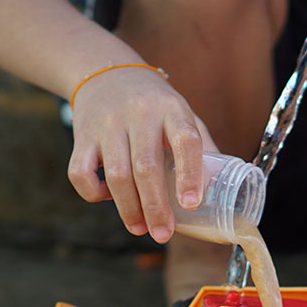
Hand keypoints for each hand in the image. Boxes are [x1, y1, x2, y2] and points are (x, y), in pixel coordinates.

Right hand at [67, 65, 215, 242]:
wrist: (105, 71)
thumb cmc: (154, 106)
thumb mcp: (182, 115)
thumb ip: (201, 150)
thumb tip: (225, 192)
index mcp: (172, 109)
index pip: (185, 141)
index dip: (190, 175)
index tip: (191, 205)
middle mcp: (139, 113)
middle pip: (146, 167)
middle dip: (155, 207)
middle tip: (164, 234)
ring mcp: (108, 123)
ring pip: (116, 175)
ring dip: (129, 209)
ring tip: (140, 229)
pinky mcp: (82, 135)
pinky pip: (81, 172)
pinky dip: (93, 193)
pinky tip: (108, 199)